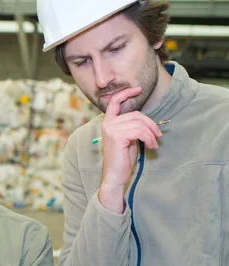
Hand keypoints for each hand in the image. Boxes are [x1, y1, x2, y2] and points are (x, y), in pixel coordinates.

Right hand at [98, 87, 162, 212]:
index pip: (114, 102)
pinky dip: (149, 138)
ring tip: (154, 144)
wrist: (115, 176)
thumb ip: (132, 127)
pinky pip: (139, 131)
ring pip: (139, 123)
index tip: (138, 89)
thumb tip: (147, 121)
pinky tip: (151, 146)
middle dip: (151, 124)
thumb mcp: (128, 139)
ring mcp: (111, 130)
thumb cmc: (122, 159)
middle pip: (136, 114)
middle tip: (158, 135)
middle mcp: (107, 124)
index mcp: (108, 123)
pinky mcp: (117, 137)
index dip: (126, 93)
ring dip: (151, 134)